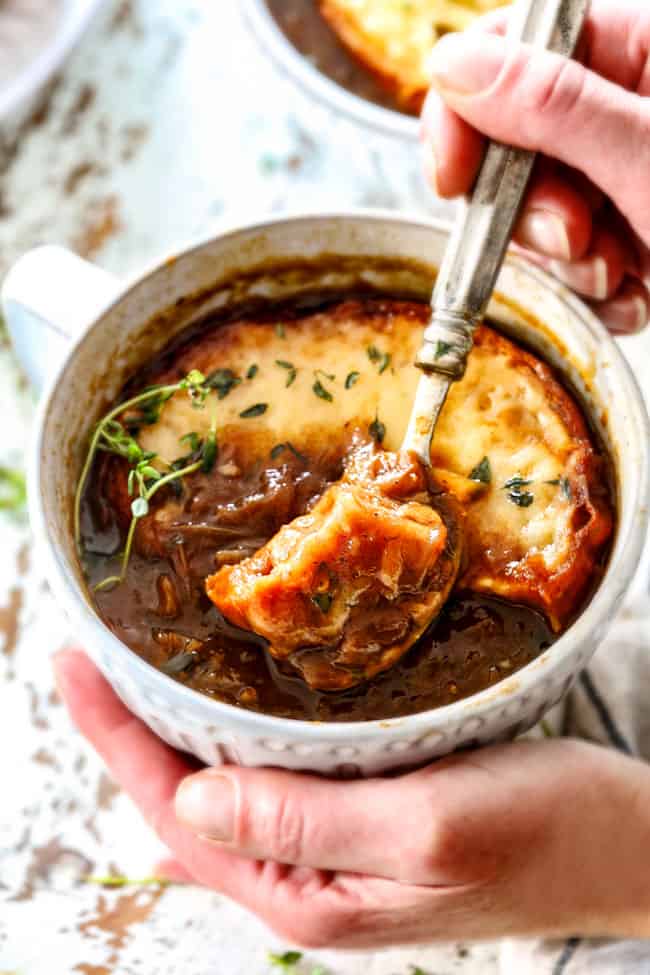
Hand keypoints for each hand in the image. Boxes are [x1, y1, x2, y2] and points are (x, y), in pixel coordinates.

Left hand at [55, 649, 649, 948]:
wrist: (626, 845)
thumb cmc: (545, 832)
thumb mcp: (427, 826)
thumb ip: (306, 822)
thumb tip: (190, 804)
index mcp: (310, 894)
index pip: (179, 812)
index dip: (119, 737)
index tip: (76, 664)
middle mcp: (310, 880)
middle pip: (190, 805)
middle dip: (135, 733)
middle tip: (96, 657)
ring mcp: (337, 856)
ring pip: (228, 794)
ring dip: (180, 736)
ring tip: (139, 677)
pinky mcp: (367, 821)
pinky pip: (276, 785)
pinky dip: (237, 744)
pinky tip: (220, 725)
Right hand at [421, 0, 649, 334]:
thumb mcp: (648, 150)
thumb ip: (553, 105)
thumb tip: (454, 64)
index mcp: (634, 51)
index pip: (509, 52)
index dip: (463, 113)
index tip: (452, 176)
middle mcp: (619, 112)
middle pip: (511, 151)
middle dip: (529, 212)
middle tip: (573, 236)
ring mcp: (620, 182)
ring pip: (536, 223)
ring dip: (568, 264)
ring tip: (621, 269)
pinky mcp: (629, 241)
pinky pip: (573, 271)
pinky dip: (596, 295)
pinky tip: (639, 291)